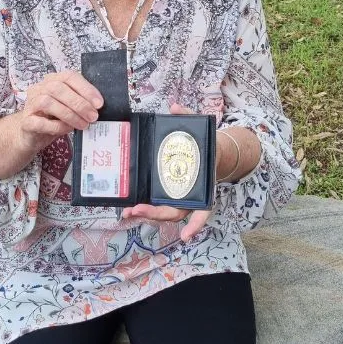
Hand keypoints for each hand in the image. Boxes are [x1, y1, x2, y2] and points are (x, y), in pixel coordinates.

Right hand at [17, 71, 103, 150]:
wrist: (32, 135)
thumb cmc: (54, 118)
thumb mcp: (70, 107)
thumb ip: (81, 102)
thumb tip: (98, 108)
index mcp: (53, 81)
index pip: (69, 77)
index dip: (86, 89)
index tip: (99, 104)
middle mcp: (39, 89)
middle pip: (58, 88)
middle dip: (79, 103)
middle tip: (93, 117)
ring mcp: (30, 104)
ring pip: (48, 103)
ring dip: (70, 114)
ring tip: (83, 125)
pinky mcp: (26, 122)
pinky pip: (40, 122)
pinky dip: (57, 126)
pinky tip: (68, 129)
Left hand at [120, 103, 212, 242]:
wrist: (213, 150)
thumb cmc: (206, 144)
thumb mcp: (202, 129)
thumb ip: (190, 117)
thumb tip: (175, 107)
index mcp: (204, 183)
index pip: (203, 209)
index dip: (196, 224)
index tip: (186, 236)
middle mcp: (193, 194)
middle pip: (176, 212)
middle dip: (157, 213)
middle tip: (137, 209)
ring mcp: (181, 196)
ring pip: (166, 212)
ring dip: (148, 214)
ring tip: (128, 212)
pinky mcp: (170, 193)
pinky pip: (161, 206)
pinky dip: (150, 212)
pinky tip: (133, 214)